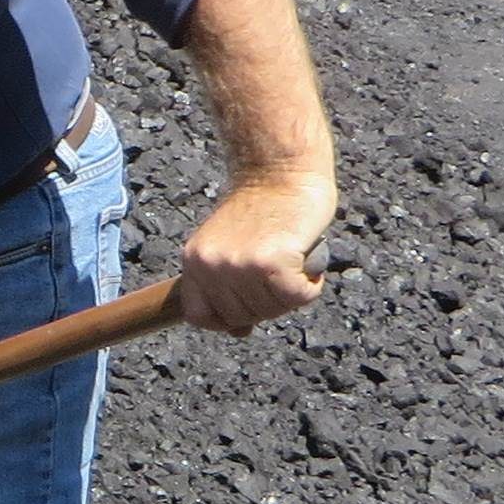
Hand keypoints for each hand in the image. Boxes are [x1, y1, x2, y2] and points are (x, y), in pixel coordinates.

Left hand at [177, 175, 334, 333]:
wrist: (282, 170)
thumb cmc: (262, 210)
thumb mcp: (230, 247)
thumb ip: (228, 288)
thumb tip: (238, 333)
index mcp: (194, 260)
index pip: (200, 315)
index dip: (227, 319)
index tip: (248, 306)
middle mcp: (211, 264)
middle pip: (243, 317)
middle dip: (267, 302)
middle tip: (280, 269)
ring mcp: (240, 264)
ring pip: (273, 310)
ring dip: (291, 292)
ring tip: (292, 259)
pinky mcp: (272, 261)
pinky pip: (297, 298)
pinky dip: (310, 285)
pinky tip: (305, 259)